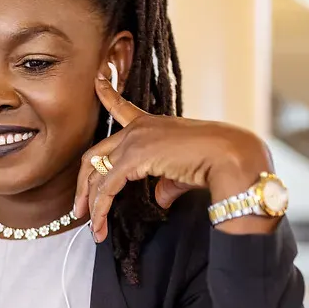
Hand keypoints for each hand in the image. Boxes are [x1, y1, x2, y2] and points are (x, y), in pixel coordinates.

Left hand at [74, 73, 274, 241]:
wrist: (229, 156)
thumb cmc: (214, 162)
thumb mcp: (182, 173)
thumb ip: (165, 184)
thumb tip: (159, 199)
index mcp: (150, 124)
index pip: (121, 107)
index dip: (107, 94)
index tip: (98, 79)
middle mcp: (137, 129)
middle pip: (95, 155)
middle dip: (84, 184)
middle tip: (79, 210)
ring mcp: (133, 140)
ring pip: (97, 175)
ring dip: (92, 205)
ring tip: (94, 229)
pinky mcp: (133, 157)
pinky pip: (107, 187)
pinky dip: (101, 210)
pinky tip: (101, 227)